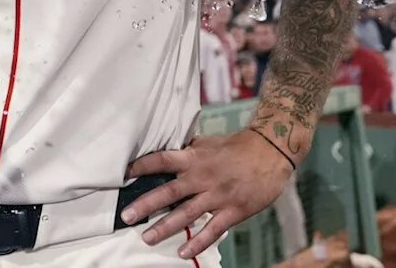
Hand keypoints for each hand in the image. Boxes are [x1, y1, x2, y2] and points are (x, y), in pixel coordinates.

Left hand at [119, 130, 294, 259]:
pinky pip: (213, 230)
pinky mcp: (234, 210)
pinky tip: (183, 252)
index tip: (124, 174)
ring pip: (187, 214)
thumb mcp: (208, 142)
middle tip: (126, 216)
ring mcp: (218, 195)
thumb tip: (166, 148)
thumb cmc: (237, 146)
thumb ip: (188, 150)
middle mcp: (202, 177)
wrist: (271, 150)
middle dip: (146, 204)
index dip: (143, 166)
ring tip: (146, 238)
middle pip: (169, 191)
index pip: (162, 160)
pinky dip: (198, 242)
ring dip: (165, 227)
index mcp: (194, 157)